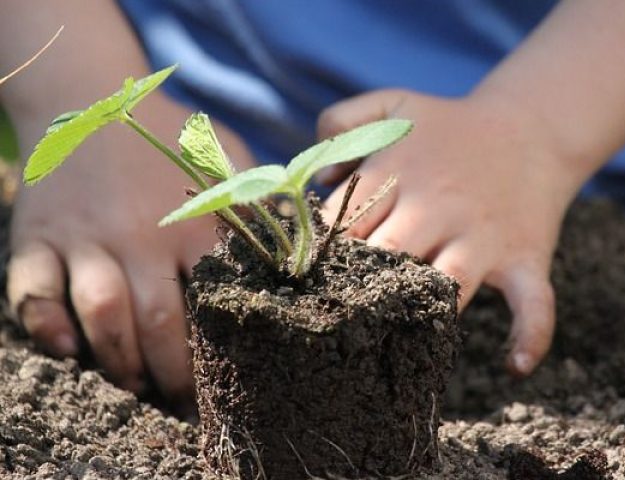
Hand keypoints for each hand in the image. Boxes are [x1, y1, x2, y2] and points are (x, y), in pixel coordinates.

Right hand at [7, 98, 253, 413]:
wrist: (88, 95)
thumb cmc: (166, 134)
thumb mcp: (223, 155)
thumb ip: (255, 199)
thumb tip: (297, 241)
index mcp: (190, 221)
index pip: (211, 300)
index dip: (221, 350)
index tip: (229, 378)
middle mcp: (137, 233)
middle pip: (157, 321)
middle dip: (172, 373)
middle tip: (183, 400)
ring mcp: (84, 236)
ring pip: (101, 314)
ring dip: (119, 360)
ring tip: (136, 384)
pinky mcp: (39, 236)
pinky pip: (32, 291)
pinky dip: (45, 326)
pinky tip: (68, 350)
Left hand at [318, 90, 584, 375]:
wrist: (532, 127)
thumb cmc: (451, 127)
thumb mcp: (393, 104)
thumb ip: (341, 121)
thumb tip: (318, 179)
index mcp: (399, 174)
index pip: (344, 223)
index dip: (322, 253)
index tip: (307, 276)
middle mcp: (437, 208)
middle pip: (385, 256)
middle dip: (360, 285)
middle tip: (339, 313)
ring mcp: (482, 237)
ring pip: (445, 286)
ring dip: (421, 313)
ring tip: (397, 338)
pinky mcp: (524, 258)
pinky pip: (534, 304)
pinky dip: (531, 336)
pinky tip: (514, 365)